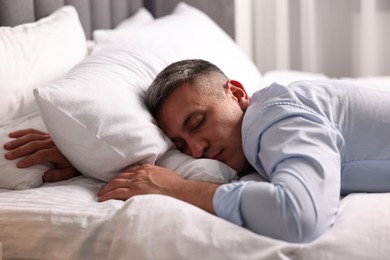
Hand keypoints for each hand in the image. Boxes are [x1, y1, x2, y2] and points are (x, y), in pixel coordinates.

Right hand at [3, 128, 79, 181]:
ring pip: (31, 137)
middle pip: (34, 144)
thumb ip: (57, 175)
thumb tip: (44, 177)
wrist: (81, 150)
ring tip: (6, 146)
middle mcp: (52, 142)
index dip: (30, 160)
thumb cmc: (74, 163)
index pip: (41, 155)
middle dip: (20, 150)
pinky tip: (11, 135)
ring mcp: (49, 137)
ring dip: (18, 141)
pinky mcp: (46, 134)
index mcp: (57, 152)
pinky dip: (22, 132)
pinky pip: (33, 131)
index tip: (19, 165)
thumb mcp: (68, 172)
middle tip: (8, 156)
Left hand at [97, 163, 219, 213]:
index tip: (115, 180)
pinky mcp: (135, 192)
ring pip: (116, 184)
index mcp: (146, 168)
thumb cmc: (176, 185)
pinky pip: (117, 193)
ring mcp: (136, 182)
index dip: (120, 176)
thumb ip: (156, 174)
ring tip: (100, 194)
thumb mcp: (165, 173)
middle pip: (119, 176)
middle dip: (110, 182)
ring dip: (106, 189)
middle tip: (104, 188)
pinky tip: (102, 198)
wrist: (179, 190)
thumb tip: (154, 178)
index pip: (128, 171)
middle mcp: (139, 173)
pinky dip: (108, 195)